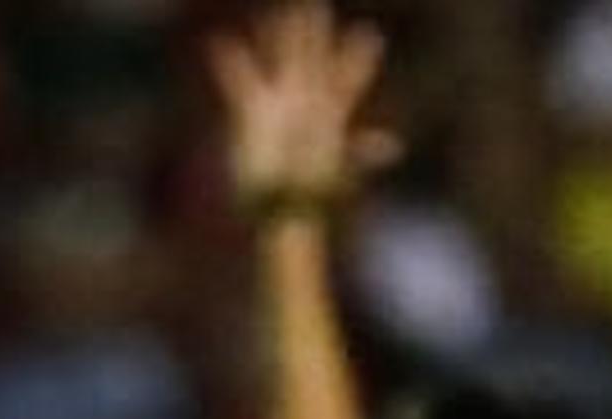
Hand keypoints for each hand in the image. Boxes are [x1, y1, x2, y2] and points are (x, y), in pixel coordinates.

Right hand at [205, 4, 399, 217]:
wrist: (278, 206)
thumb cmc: (310, 193)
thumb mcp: (339, 170)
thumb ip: (360, 153)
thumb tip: (393, 148)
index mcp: (331, 113)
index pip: (347, 78)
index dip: (358, 57)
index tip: (369, 34)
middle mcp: (306, 104)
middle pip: (312, 60)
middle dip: (314, 33)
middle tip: (316, 5)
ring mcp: (278, 106)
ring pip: (278, 64)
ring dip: (278, 38)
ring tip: (278, 13)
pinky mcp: (252, 115)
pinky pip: (238, 83)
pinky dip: (230, 63)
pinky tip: (219, 43)